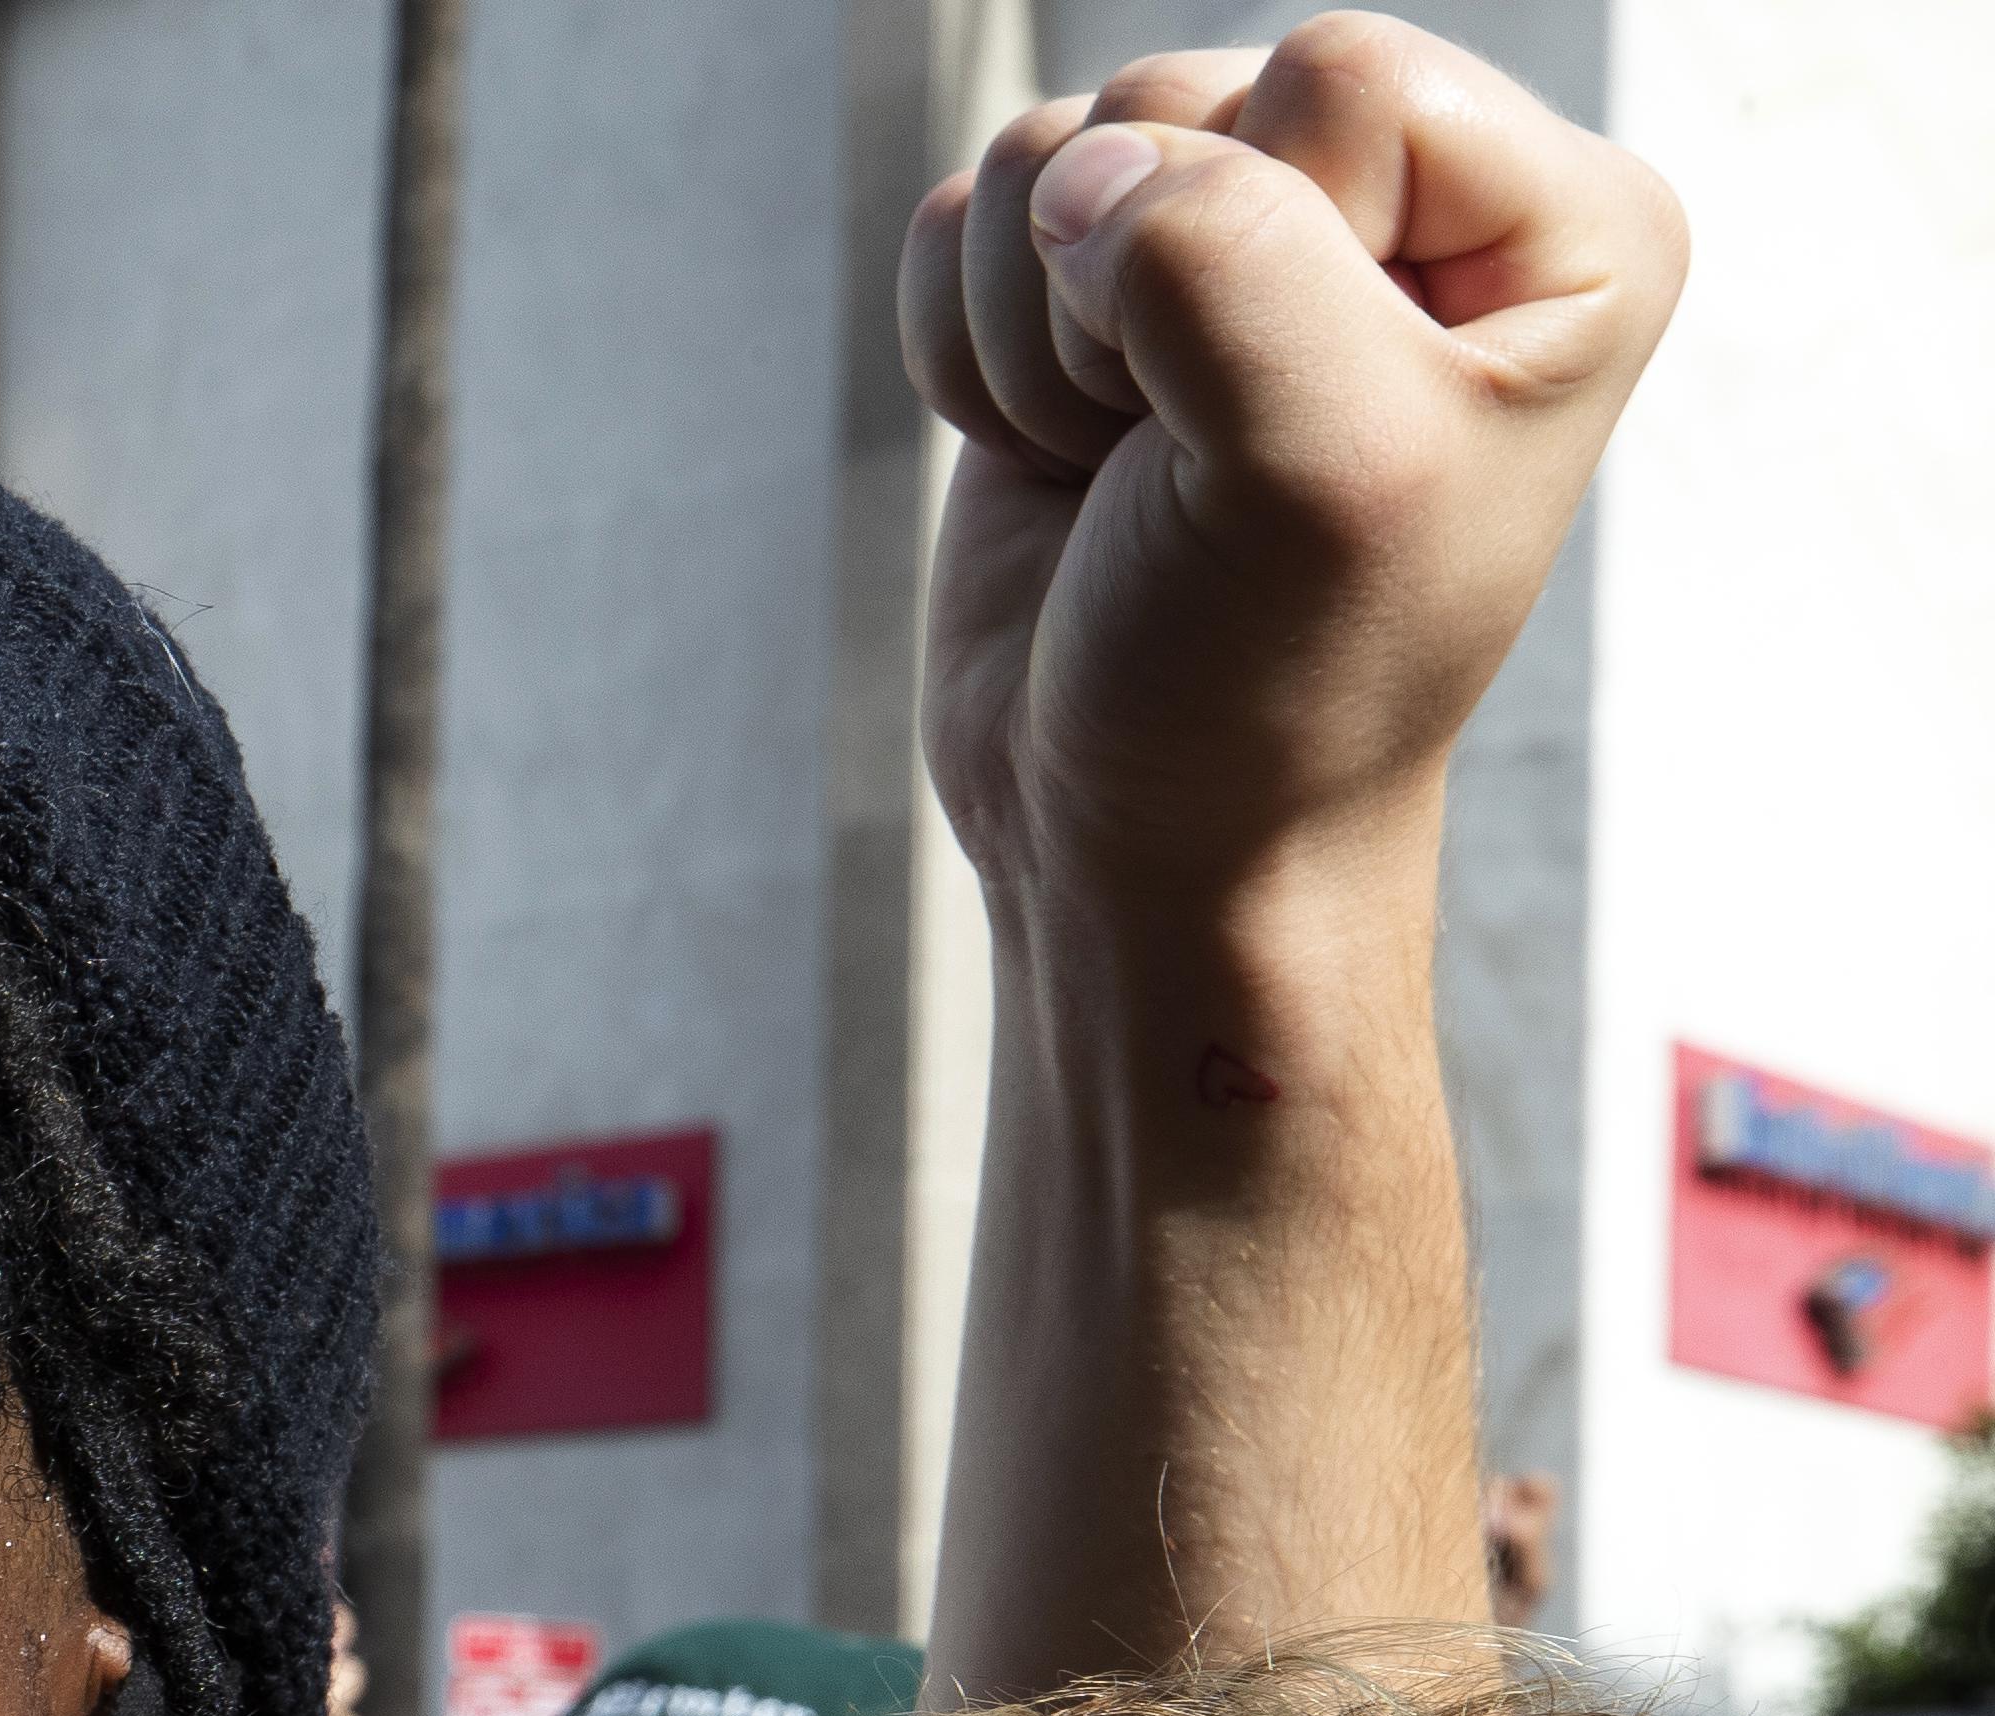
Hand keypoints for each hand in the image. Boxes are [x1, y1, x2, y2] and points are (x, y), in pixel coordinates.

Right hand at [905, 14, 1683, 903]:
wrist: (1144, 843)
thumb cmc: (1271, 689)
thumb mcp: (1309, 469)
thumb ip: (1215, 260)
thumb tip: (1071, 177)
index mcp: (1552, 226)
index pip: (1340, 76)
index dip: (1261, 238)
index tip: (1275, 416)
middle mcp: (1404, 210)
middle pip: (1179, 96)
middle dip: (1123, 295)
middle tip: (1176, 459)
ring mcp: (1237, 246)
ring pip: (1050, 153)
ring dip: (1035, 338)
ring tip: (1119, 469)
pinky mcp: (1084, 300)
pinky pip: (959, 223)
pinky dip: (966, 356)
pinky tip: (1052, 458)